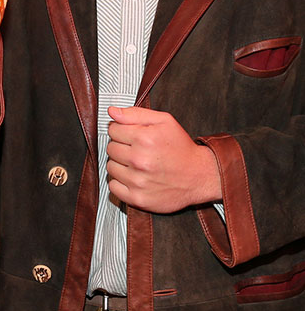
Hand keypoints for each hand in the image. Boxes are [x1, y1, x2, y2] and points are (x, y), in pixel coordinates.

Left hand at [106, 106, 221, 212]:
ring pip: (110, 167)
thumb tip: (112, 111)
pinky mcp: (138, 198)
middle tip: (137, 149)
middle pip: (110, 148)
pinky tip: (134, 177)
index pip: (113, 130)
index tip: (132, 135)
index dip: (122, 130)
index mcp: (145, 138)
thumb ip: (135, 114)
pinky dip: (120, 182)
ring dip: (120, 164)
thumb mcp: (164, 121)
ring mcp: (138, 181)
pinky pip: (113, 187)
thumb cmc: (181, 147)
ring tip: (137, 164)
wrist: (199, 176)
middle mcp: (140, 160)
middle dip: (121, 146)